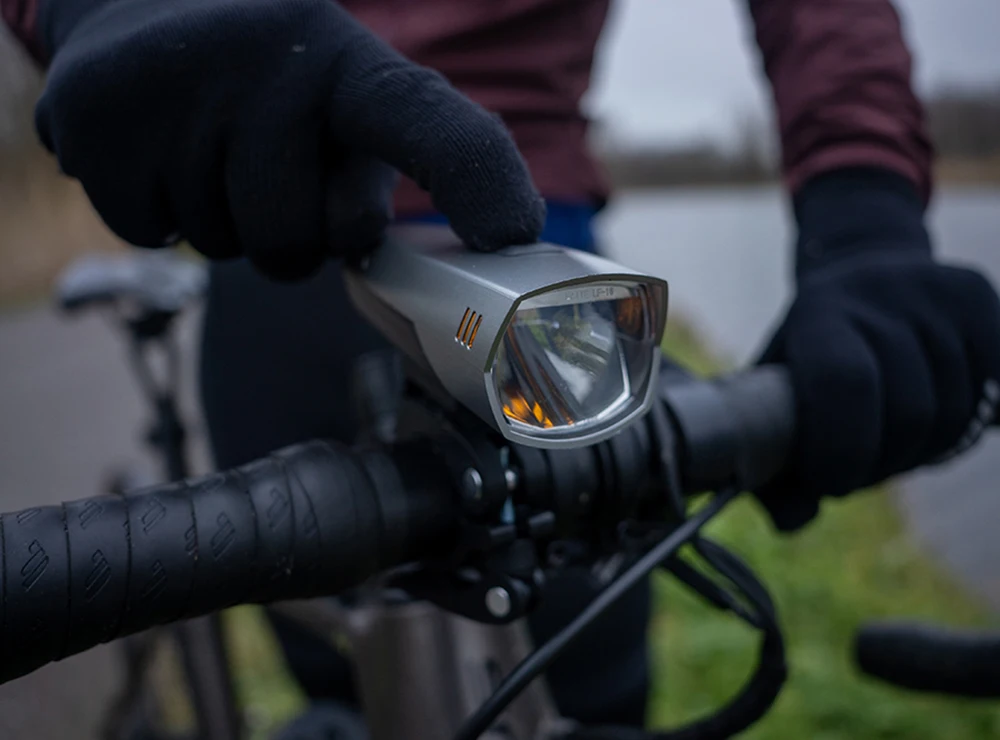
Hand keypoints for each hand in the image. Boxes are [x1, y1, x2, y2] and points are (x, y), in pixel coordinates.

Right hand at [34, 0, 543, 278]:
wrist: (140, 11)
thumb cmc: (273, 85)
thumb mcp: (342, 104)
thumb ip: (386, 170)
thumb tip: (471, 249)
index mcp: (349, 60)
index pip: (426, 122)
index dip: (475, 179)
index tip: (509, 233)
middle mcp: (269, 60)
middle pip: (302, 243)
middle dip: (291, 233)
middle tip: (267, 168)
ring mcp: (177, 86)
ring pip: (229, 247)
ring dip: (226, 221)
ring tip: (210, 144)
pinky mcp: (95, 120)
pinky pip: (155, 233)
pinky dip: (161, 214)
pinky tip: (159, 150)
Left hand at [756, 169, 999, 530]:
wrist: (858, 272)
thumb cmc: (808, 356)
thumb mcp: (774, 394)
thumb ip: (770, 462)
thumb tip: (791, 522)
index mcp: (819, 313)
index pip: (844, 383)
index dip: (842, 449)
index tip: (830, 481)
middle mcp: (880, 292)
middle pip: (909, 408)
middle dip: (885, 462)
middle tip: (862, 470)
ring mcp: (936, 291)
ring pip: (956, 409)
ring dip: (925, 451)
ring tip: (895, 446)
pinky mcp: (980, 297)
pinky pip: (996, 393)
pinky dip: (971, 426)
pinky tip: (937, 425)